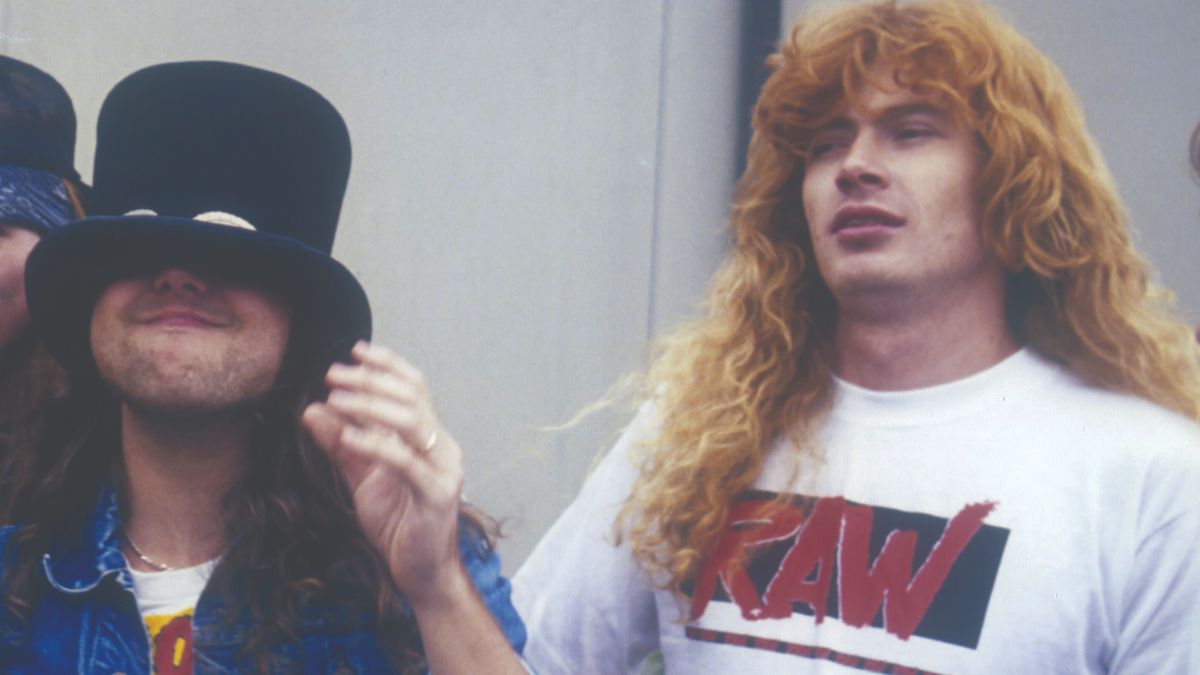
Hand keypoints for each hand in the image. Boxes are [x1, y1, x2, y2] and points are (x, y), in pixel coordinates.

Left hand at [301, 341, 464, 600]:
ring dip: (371, 405)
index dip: (388, 365)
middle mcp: (443, 447)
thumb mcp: (362, 478)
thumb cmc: (398, 524)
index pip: (415, 388)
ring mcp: (444, 469)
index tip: (356, 349)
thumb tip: (313, 409)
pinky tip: (348, 435)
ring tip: (336, 398)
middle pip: (413, 397)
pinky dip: (374, 443)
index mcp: (430, 438)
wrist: (423, 573)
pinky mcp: (438, 494)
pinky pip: (405, 461)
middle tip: (333, 374)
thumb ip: (342, 444)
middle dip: (371, 380)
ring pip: (412, 421)